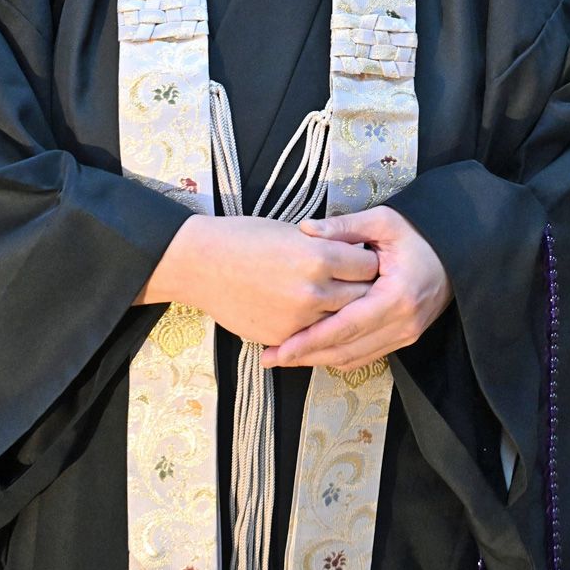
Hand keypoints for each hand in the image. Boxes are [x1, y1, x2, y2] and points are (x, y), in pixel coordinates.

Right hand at [137, 215, 378, 346]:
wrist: (201, 265)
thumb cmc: (245, 239)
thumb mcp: (293, 232)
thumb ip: (328, 246)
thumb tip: (357, 256)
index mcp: (319, 256)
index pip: (368, 265)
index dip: (367, 261)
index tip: (363, 260)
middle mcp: (314, 291)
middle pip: (363, 296)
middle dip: (364, 289)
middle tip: (360, 283)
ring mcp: (299, 319)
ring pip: (342, 321)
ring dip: (343, 310)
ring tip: (337, 298)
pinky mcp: (284, 337)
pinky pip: (315, 335)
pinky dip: (317, 326)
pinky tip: (312, 314)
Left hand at [261, 206, 452, 373]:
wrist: (457, 252)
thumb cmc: (419, 233)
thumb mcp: (383, 221)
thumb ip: (344, 227)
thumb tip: (305, 229)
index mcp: (396, 297)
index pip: (345, 327)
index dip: (309, 341)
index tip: (279, 348)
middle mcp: (403, 324)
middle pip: (346, 351)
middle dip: (305, 357)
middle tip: (270, 358)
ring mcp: (406, 335)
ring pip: (354, 359)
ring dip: (319, 360)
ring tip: (284, 357)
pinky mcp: (405, 338)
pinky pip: (366, 356)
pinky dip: (338, 356)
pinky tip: (314, 351)